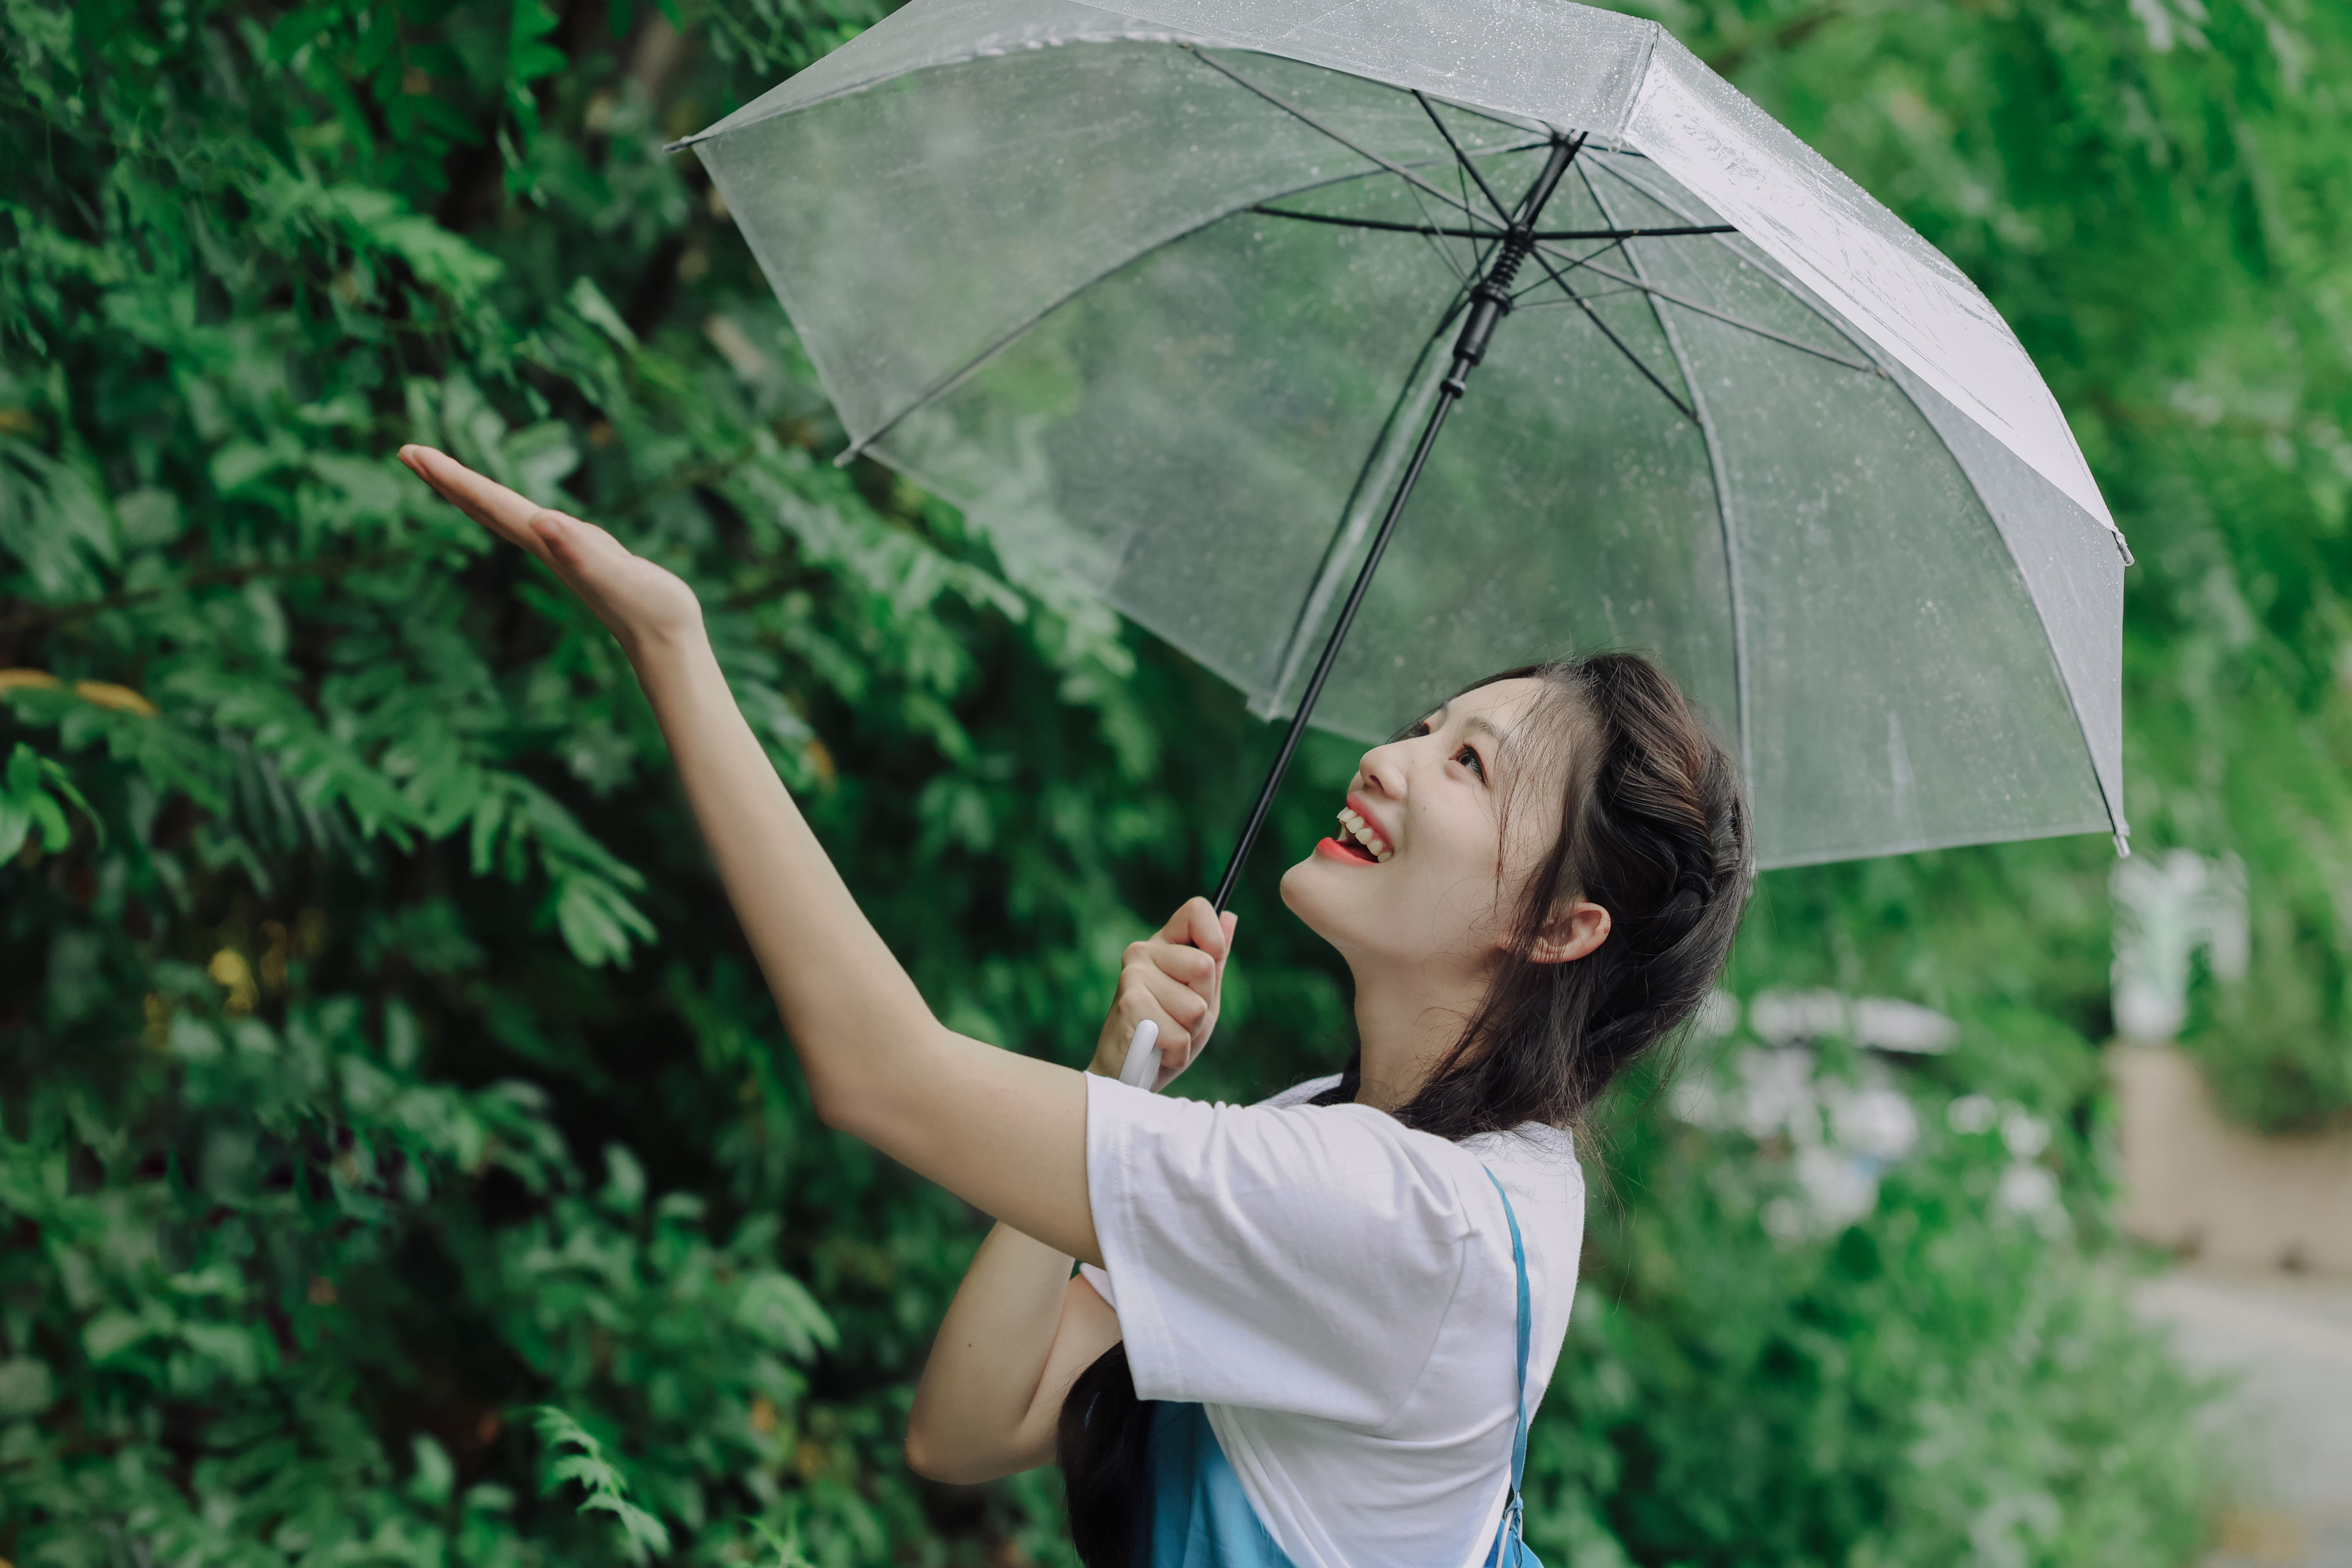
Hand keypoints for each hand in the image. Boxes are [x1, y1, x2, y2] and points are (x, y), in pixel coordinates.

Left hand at [398, 445, 702, 653]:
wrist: (666, 643)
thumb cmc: (650, 609)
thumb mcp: (618, 574)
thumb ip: (580, 550)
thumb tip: (542, 521)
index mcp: (548, 543)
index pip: (490, 502)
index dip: (452, 476)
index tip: (413, 452)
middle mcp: (545, 546)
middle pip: (483, 508)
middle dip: (446, 479)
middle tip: (407, 451)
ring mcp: (560, 551)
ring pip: (502, 516)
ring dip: (470, 493)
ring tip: (443, 474)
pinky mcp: (579, 554)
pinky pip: (528, 523)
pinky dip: (506, 508)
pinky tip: (507, 508)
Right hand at [1088, 897, 1236, 1090]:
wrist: (1128, 1078)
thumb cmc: (1166, 1036)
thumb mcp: (1201, 997)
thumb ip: (1215, 959)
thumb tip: (1230, 915)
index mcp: (1163, 945)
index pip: (1196, 910)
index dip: (1215, 938)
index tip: (1211, 965)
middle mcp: (1142, 953)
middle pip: (1205, 965)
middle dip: (1203, 1004)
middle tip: (1179, 1019)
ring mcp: (1133, 976)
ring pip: (1195, 1006)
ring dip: (1189, 1033)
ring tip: (1165, 1036)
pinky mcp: (1129, 1005)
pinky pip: (1179, 1033)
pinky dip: (1176, 1051)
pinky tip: (1156, 1050)